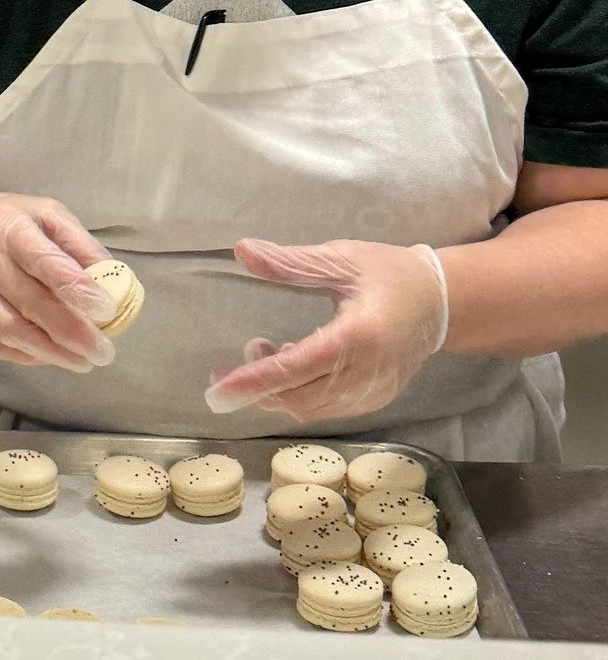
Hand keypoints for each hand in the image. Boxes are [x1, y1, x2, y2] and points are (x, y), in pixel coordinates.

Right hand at [0, 179, 116, 371]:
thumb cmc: (3, 222)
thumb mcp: (43, 214)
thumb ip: (78, 242)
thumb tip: (111, 277)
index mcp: (12, 230)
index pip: (45, 262)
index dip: (77, 288)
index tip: (107, 309)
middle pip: (30, 303)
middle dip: (71, 332)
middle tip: (104, 352)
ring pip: (10, 330)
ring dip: (50, 352)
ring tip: (83, 362)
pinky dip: (25, 355)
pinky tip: (50, 357)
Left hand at [203, 238, 448, 421]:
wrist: (442, 302)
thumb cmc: (388, 273)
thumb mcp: (339, 259)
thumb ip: (290, 262)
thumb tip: (243, 250)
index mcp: (359, 335)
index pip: (296, 366)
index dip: (254, 379)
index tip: (217, 386)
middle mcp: (368, 372)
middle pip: (299, 396)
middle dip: (256, 387)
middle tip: (229, 363)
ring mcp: (375, 392)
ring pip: (311, 408)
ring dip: (276, 391)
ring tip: (260, 352)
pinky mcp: (377, 399)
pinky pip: (328, 409)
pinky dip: (299, 396)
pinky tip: (290, 365)